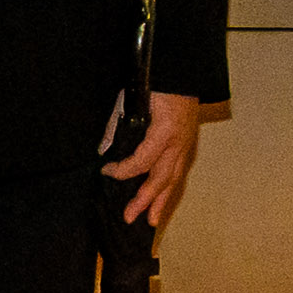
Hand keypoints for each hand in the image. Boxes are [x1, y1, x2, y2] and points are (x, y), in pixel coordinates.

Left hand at [109, 91, 213, 239]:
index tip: (106, 172)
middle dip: (144, 201)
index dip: (123, 171)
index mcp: (164, 131)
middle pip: (161, 179)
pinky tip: (162, 200)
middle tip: (129, 217)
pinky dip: (170, 189)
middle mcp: (178, 143)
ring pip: (174, 180)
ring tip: (151, 221)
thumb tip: (105, 149)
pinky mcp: (188, 145)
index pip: (142, 161)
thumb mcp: (132, 98)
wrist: (185, 71)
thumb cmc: (158, 82)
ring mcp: (186, 145)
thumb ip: (117, 124)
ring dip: (162, 202)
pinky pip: (178, 173)